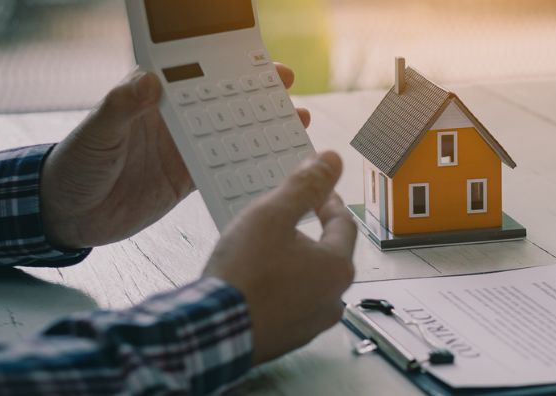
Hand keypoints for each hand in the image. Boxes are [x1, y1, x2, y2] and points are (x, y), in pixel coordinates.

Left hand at [40, 64, 310, 248]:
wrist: (67, 215)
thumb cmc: (73, 167)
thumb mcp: (95, 134)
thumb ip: (120, 107)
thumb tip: (148, 80)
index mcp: (152, 103)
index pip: (197, 78)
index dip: (230, 70)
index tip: (261, 66)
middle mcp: (172, 123)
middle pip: (222, 103)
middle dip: (258, 96)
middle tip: (290, 90)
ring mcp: (182, 150)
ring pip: (231, 134)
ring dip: (261, 129)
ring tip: (295, 124)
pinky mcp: (186, 179)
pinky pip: (224, 168)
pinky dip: (249, 166)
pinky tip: (273, 163)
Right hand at [203, 151, 356, 364]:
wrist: (212, 332)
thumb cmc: (244, 275)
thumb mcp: (272, 215)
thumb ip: (304, 186)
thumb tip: (331, 160)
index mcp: (338, 268)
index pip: (343, 224)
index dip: (328, 202)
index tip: (317, 192)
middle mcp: (333, 298)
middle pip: (328, 255)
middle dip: (309, 234)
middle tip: (286, 220)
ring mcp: (311, 323)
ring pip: (309, 281)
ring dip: (293, 263)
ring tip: (265, 251)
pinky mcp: (288, 337)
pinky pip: (291, 304)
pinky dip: (279, 289)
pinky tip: (256, 281)